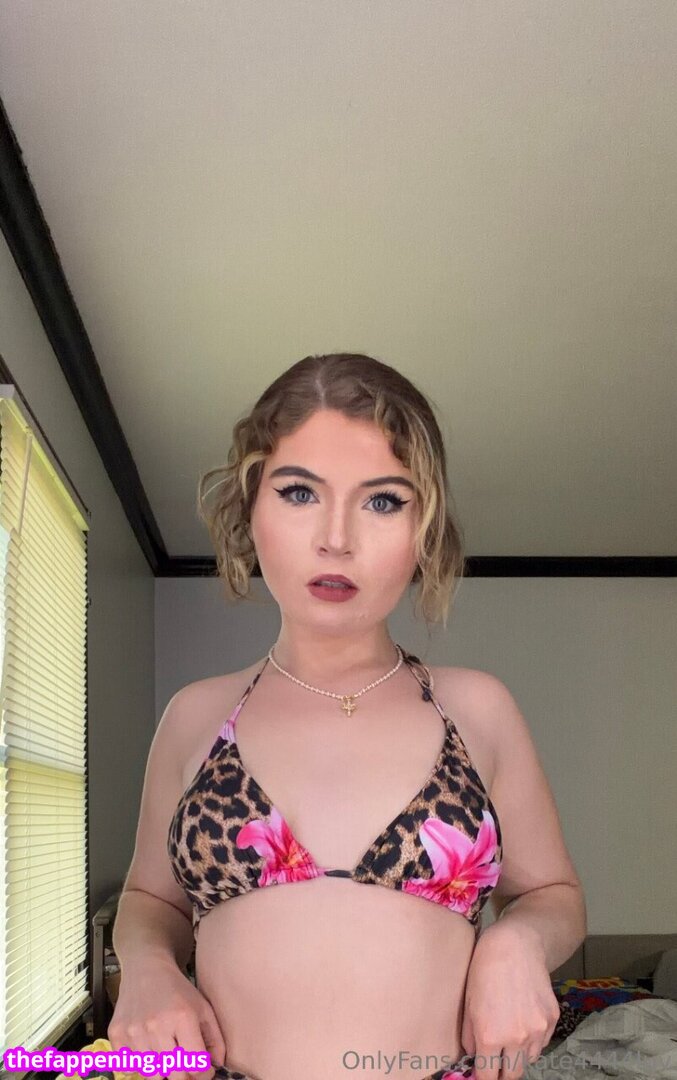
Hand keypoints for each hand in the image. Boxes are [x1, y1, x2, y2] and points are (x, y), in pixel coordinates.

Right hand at [108, 956, 225, 1079]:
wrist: (146, 969)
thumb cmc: (178, 991)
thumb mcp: (203, 1008)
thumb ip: (214, 1039)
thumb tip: (215, 1067)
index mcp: (182, 1017)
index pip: (195, 1064)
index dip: (203, 1073)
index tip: (204, 1070)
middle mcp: (156, 1025)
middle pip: (174, 1075)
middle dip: (184, 1075)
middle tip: (186, 1065)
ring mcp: (134, 1031)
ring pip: (152, 1074)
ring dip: (162, 1069)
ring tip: (166, 1052)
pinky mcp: (116, 1034)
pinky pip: (131, 1066)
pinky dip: (141, 1063)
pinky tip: (148, 1046)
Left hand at [460, 923, 559, 1079]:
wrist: (515, 944)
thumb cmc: (485, 969)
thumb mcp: (468, 1003)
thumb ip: (470, 1037)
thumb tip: (474, 1057)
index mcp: (491, 1036)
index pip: (489, 1076)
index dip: (484, 1077)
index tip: (482, 1073)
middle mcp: (517, 1038)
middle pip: (512, 1075)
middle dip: (502, 1071)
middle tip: (495, 1060)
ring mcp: (538, 1029)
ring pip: (528, 1059)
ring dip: (518, 1054)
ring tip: (509, 1032)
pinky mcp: (552, 1019)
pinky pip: (542, 1042)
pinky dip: (533, 1039)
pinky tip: (523, 1019)